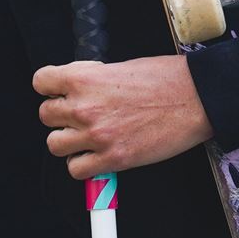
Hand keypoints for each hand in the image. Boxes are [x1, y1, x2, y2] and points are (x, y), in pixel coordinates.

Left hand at [36, 56, 212, 179]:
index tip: (61, 92)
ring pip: (55, 144)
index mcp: (84, 79)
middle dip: (62, 116)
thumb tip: (77, 89)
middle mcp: (84, 107)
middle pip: (46, 116)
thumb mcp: (119, 67)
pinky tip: (96, 156)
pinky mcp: (113, 159)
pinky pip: (76, 170)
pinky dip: (83, 166)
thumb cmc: (166, 80)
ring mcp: (97, 135)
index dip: (51, 88)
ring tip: (87, 137)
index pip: (41, 83)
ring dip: (68, 142)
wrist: (198, 98)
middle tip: (81, 116)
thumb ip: (92, 79)